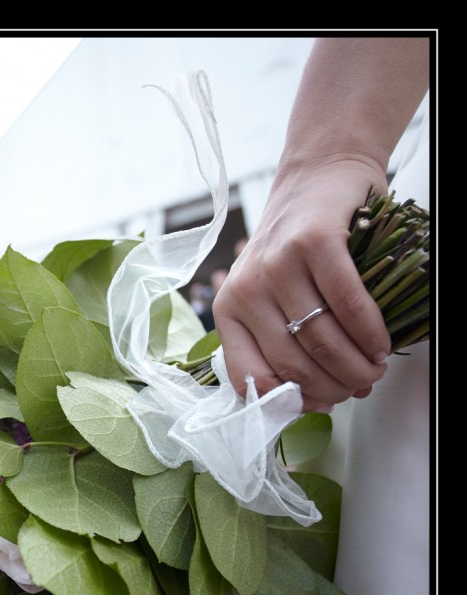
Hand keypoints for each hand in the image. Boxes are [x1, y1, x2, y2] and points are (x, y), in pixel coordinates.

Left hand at [212, 159, 390, 411]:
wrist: (317, 175)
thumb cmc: (297, 248)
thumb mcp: (274, 295)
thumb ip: (285, 342)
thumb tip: (319, 399)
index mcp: (228, 310)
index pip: (249, 378)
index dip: (290, 401)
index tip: (322, 403)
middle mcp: (245, 290)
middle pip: (292, 364)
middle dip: (332, 387)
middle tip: (360, 387)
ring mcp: (277, 266)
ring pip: (319, 340)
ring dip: (355, 366)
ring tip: (375, 370)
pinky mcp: (312, 244)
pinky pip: (347, 304)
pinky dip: (370, 332)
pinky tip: (382, 344)